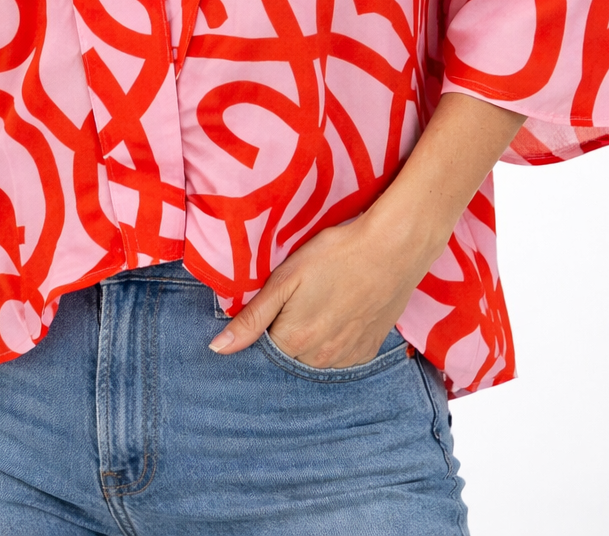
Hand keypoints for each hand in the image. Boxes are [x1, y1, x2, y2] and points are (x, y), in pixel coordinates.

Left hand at [208, 197, 430, 368]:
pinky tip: (343, 310)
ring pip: (317, 356)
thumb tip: (217, 350)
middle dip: (290, 331)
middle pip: (291, 354)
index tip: (280, 299)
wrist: (392, 248)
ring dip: (314, 338)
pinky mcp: (369, 351)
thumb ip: (251, 318)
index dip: (268, 322)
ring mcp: (348, 358)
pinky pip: (343, 355)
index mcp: (293, 342)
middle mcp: (320, 360)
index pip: (264, 346)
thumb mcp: (285, 278)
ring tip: (324, 300)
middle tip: (304, 296)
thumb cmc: (334, 255)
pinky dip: (338, 339)